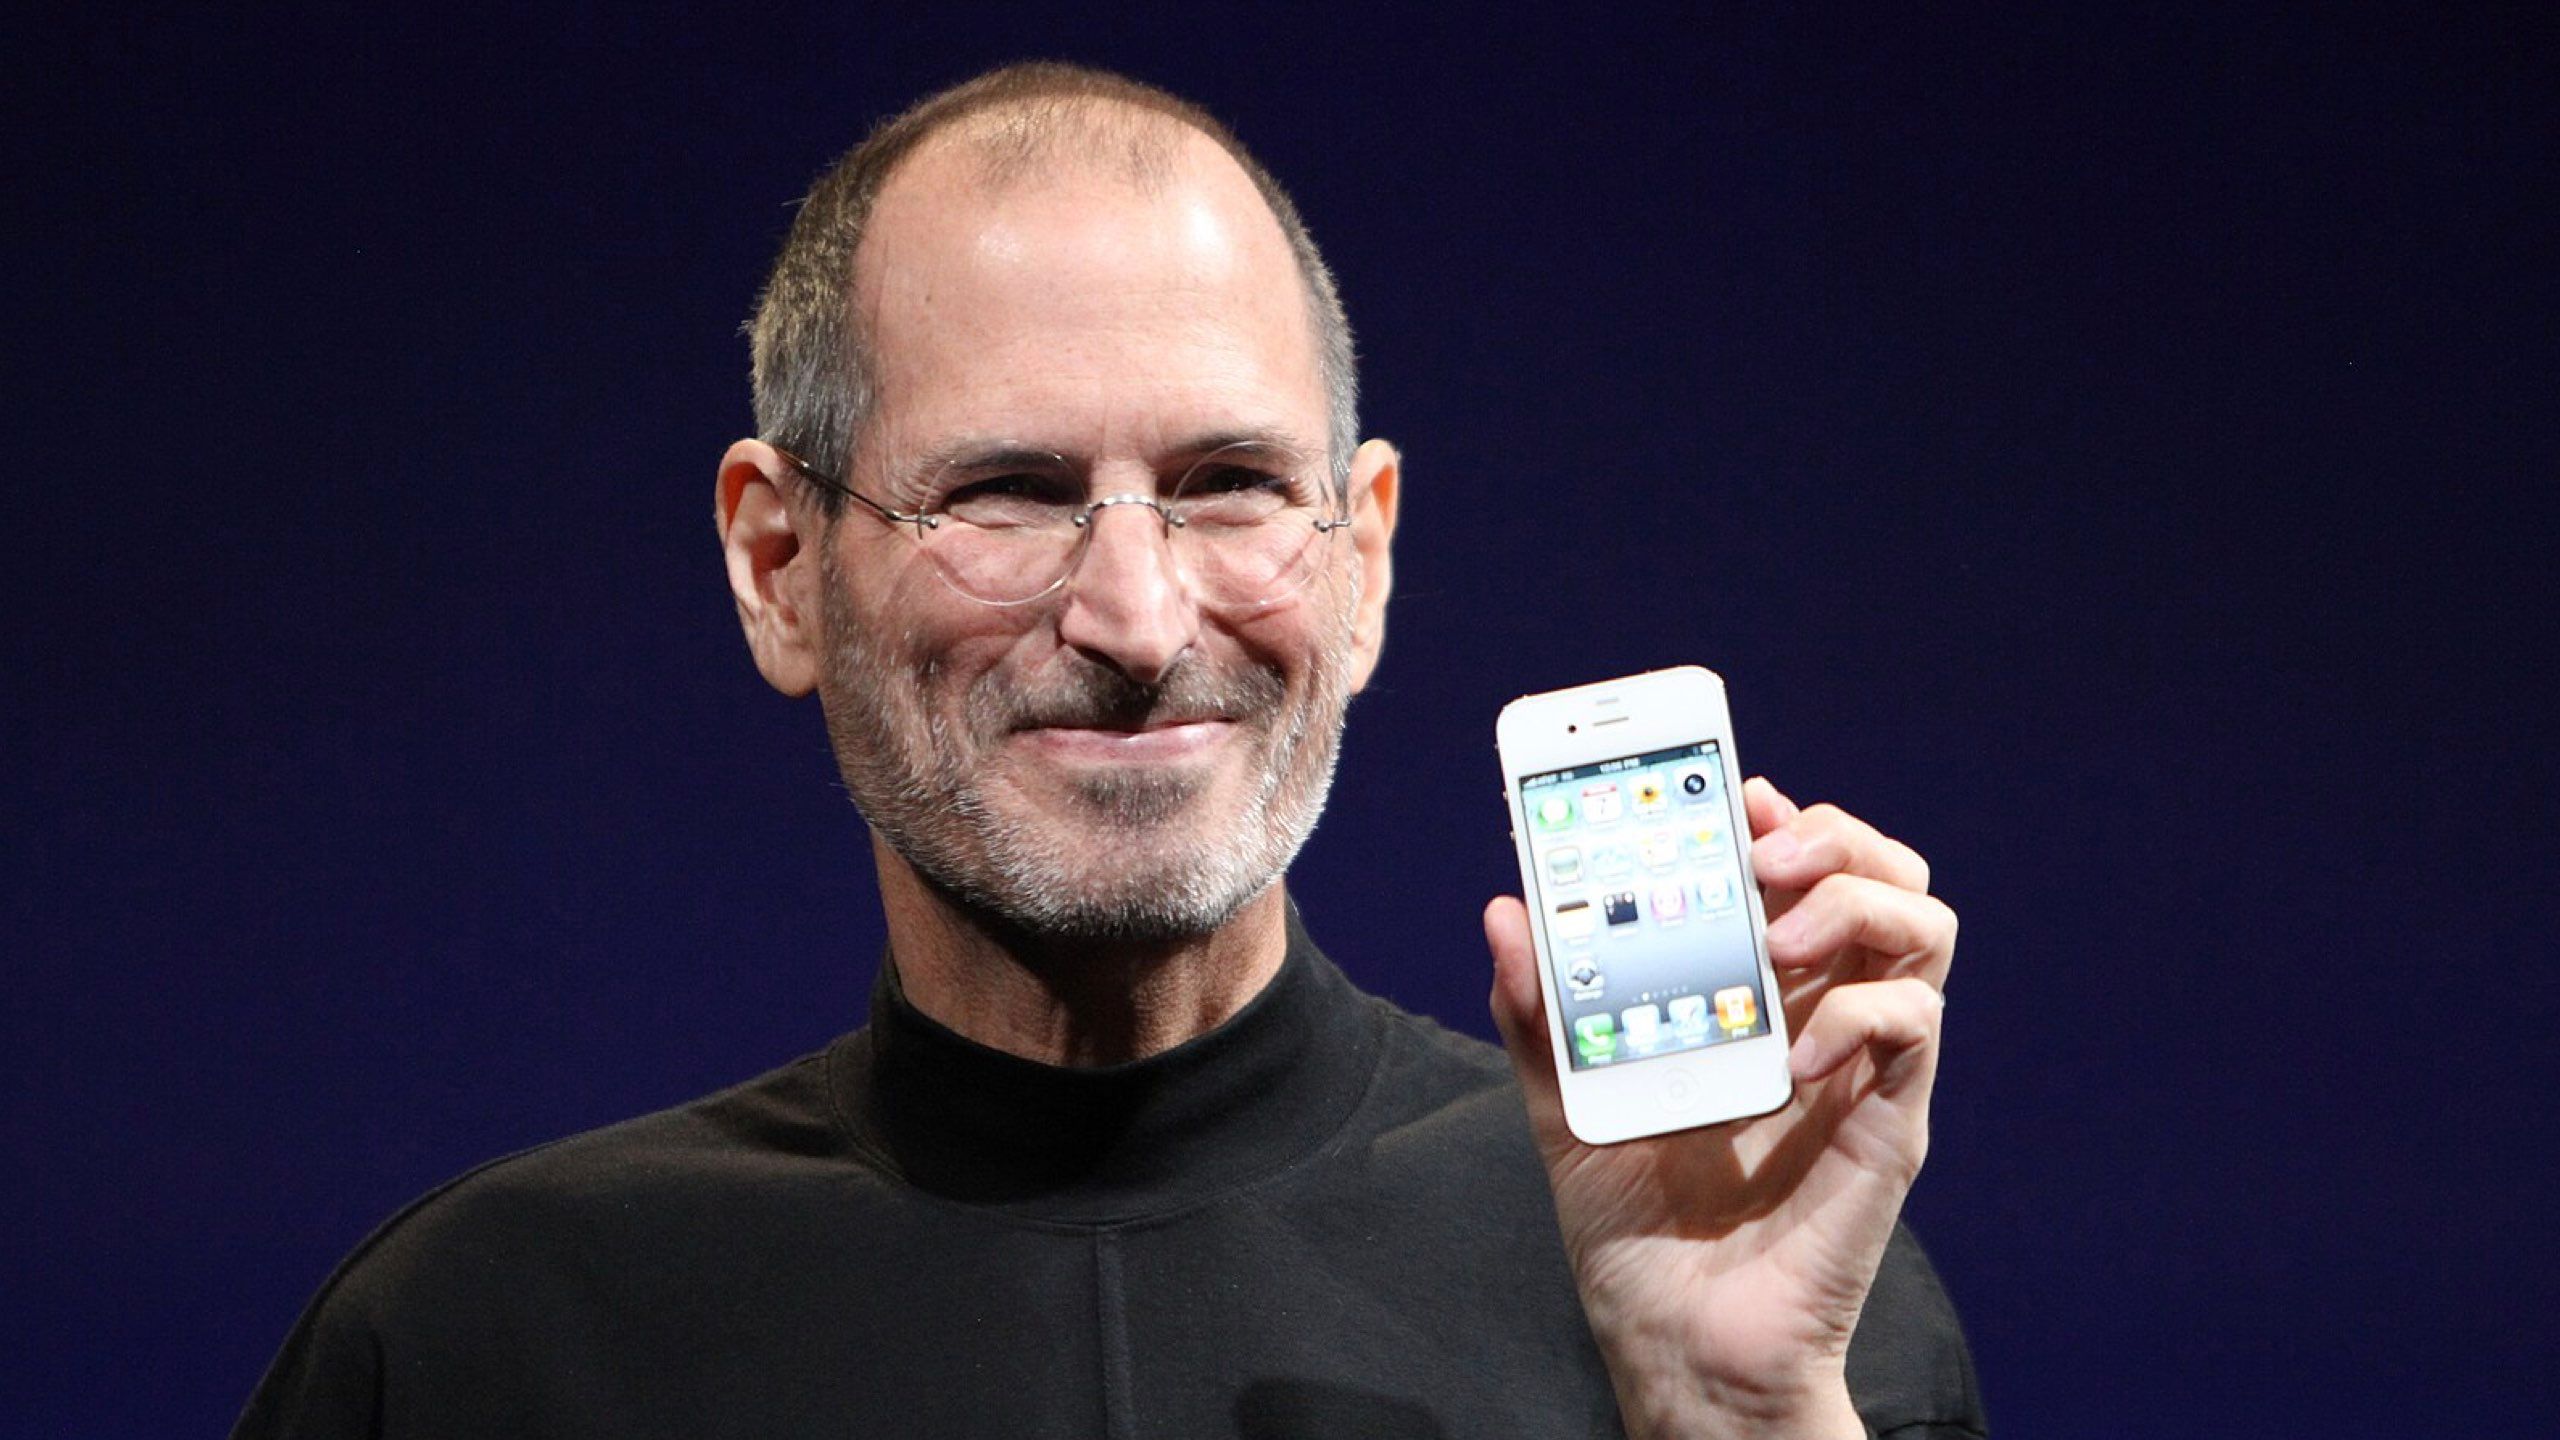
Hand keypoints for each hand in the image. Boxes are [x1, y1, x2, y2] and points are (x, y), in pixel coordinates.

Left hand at [1485, 778, 1955, 1439]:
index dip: (1786, 816)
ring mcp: (1864, 1066)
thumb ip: (1539, 1013)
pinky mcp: (1888, 1124)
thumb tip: (1506, 910)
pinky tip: (1793, 1047)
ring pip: (1923, 927)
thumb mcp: (1564, 1104)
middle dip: (1834, 834)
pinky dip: (1860, 1009)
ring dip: (1857, 899)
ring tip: (1778, 933)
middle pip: (1884, 875)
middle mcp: (1823, 1014)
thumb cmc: (1636, 1234)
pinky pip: (1915, 1026)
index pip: (1802, 872)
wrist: (1678, 1348)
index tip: (1736, 793)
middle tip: (1763, 853)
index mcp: (1758, 996)